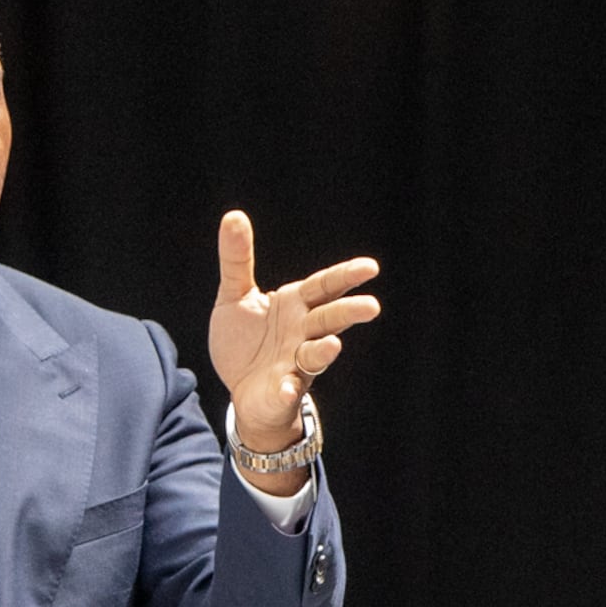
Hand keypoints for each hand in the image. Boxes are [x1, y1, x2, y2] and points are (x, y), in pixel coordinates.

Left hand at [208, 211, 380, 493]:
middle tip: (371, 307)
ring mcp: (296, 363)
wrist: (241, 389)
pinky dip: (288, 389)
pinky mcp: (282, 391)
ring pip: (316, 355)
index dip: (346, 277)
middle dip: (348, 313)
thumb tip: (234, 216)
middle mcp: (303, 333)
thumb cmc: (245, 341)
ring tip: (332, 346)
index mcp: (295, 305)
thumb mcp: (234, 295)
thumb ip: (237, 259)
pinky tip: (287, 388)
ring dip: (324, 351)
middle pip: (329, 318)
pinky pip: (287, 390)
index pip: (324, 287)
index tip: (370, 267)